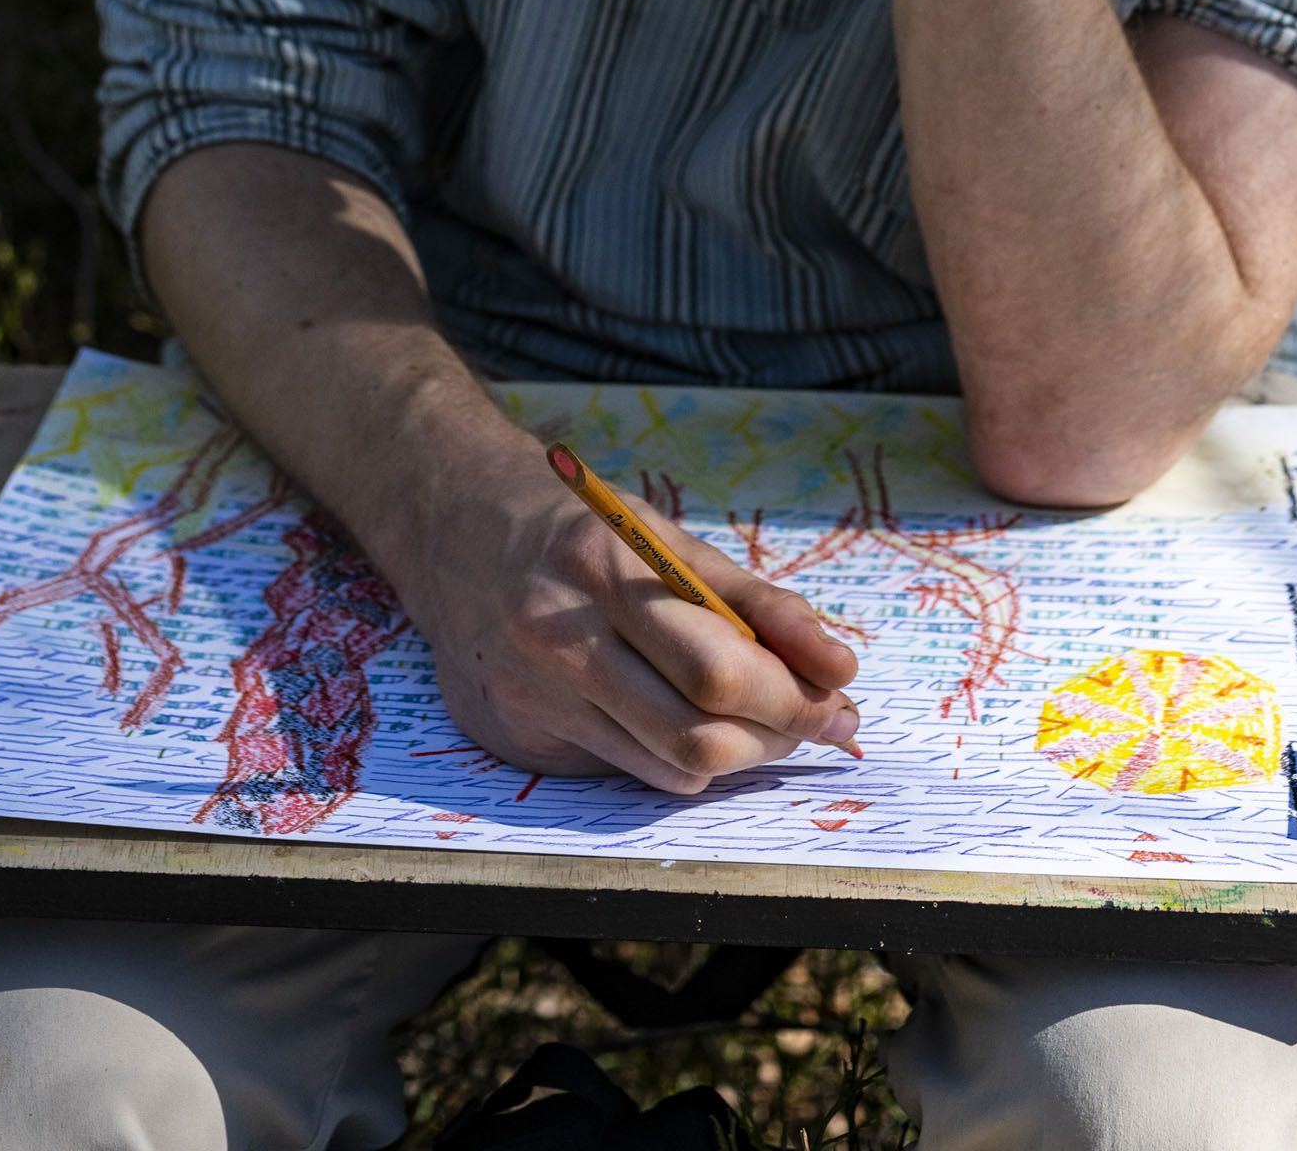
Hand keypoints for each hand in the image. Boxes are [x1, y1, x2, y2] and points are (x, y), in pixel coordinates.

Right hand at [384, 414, 861, 795]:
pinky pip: (625, 772)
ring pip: (665, 766)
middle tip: (821, 723)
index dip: (796, 696)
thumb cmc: (577, 527)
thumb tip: (839, 662)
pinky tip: (690, 724)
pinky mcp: (514, 739)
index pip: (718, 665)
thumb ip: (754, 599)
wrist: (452, 524)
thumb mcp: (664, 534)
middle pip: (694, 731)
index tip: (843, 699)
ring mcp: (530, 695)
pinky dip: (675, 758)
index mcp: (603, 567)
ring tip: (766, 726)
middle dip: (777, 736)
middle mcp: (558, 638)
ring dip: (738, 755)